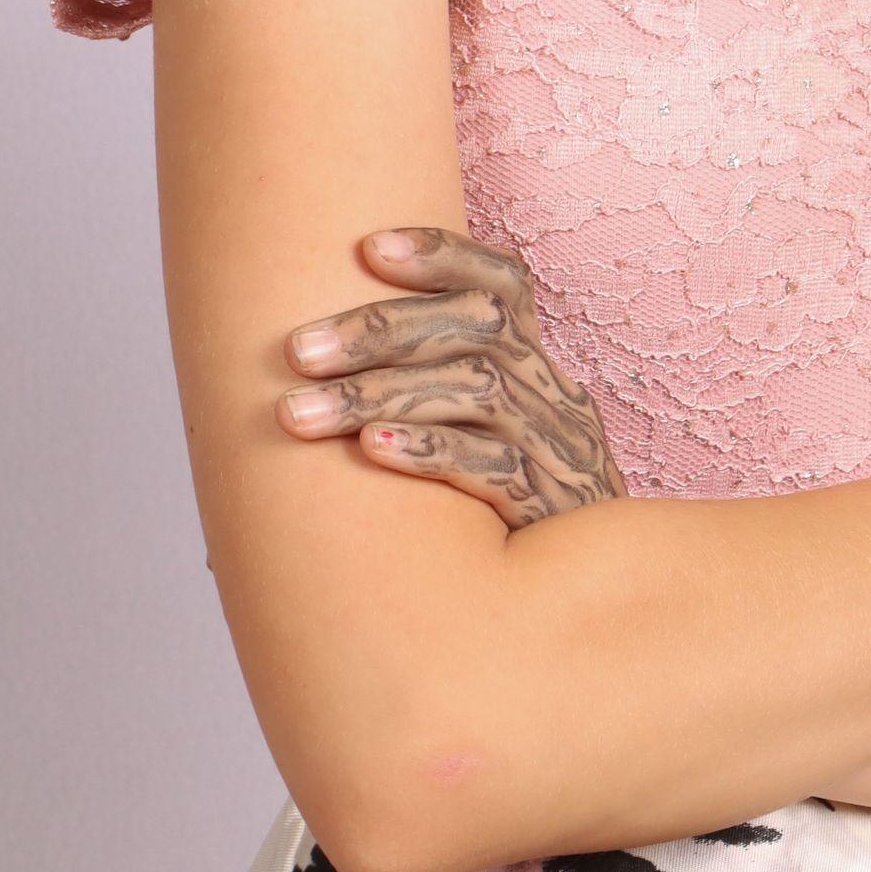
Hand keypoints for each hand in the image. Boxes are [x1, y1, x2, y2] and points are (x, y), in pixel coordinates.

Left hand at [278, 226, 627, 526]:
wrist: (581, 623)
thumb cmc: (500, 535)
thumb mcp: (478, 457)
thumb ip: (418, 413)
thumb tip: (289, 397)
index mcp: (537, 372)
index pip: (505, 284)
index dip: (443, 255)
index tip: (366, 248)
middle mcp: (557, 399)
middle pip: (481, 327)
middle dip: (381, 328)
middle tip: (296, 350)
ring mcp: (560, 455)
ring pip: (478, 392)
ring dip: (380, 393)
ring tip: (299, 413)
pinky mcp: (554, 516)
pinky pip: (493, 471)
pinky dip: (429, 451)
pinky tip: (370, 452)